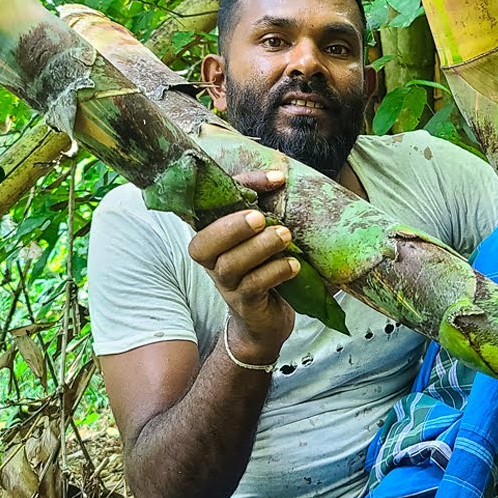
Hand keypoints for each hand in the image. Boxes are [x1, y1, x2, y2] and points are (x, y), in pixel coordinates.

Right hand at [187, 169, 296, 361]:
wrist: (267, 319)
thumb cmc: (264, 267)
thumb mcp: (262, 236)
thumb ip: (265, 208)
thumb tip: (280, 178)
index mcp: (214, 237)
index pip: (212, 206)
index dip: (242, 187)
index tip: (277, 179)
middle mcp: (213, 261)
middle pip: (203, 244)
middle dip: (232, 227)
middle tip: (261, 217)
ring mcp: (226, 285)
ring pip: (230, 265)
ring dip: (259, 248)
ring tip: (285, 236)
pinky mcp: (244, 304)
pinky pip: (252, 287)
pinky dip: (274, 272)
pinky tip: (293, 266)